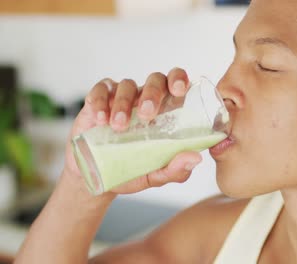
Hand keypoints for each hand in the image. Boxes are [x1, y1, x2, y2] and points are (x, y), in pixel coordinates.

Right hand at [63, 68, 202, 194]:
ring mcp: (122, 97)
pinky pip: (101, 90)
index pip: (178, 82)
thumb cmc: (132, 170)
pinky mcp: (99, 99)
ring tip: (119, 127)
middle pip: (155, 80)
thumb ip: (176, 169)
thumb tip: (195, 158)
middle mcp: (146, 99)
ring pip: (127, 85)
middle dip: (152, 93)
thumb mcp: (156, 175)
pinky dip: (101, 102)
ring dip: (124, 103)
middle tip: (146, 115)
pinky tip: (101, 120)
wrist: (96, 177)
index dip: (179, 79)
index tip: (178, 90)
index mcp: (167, 111)